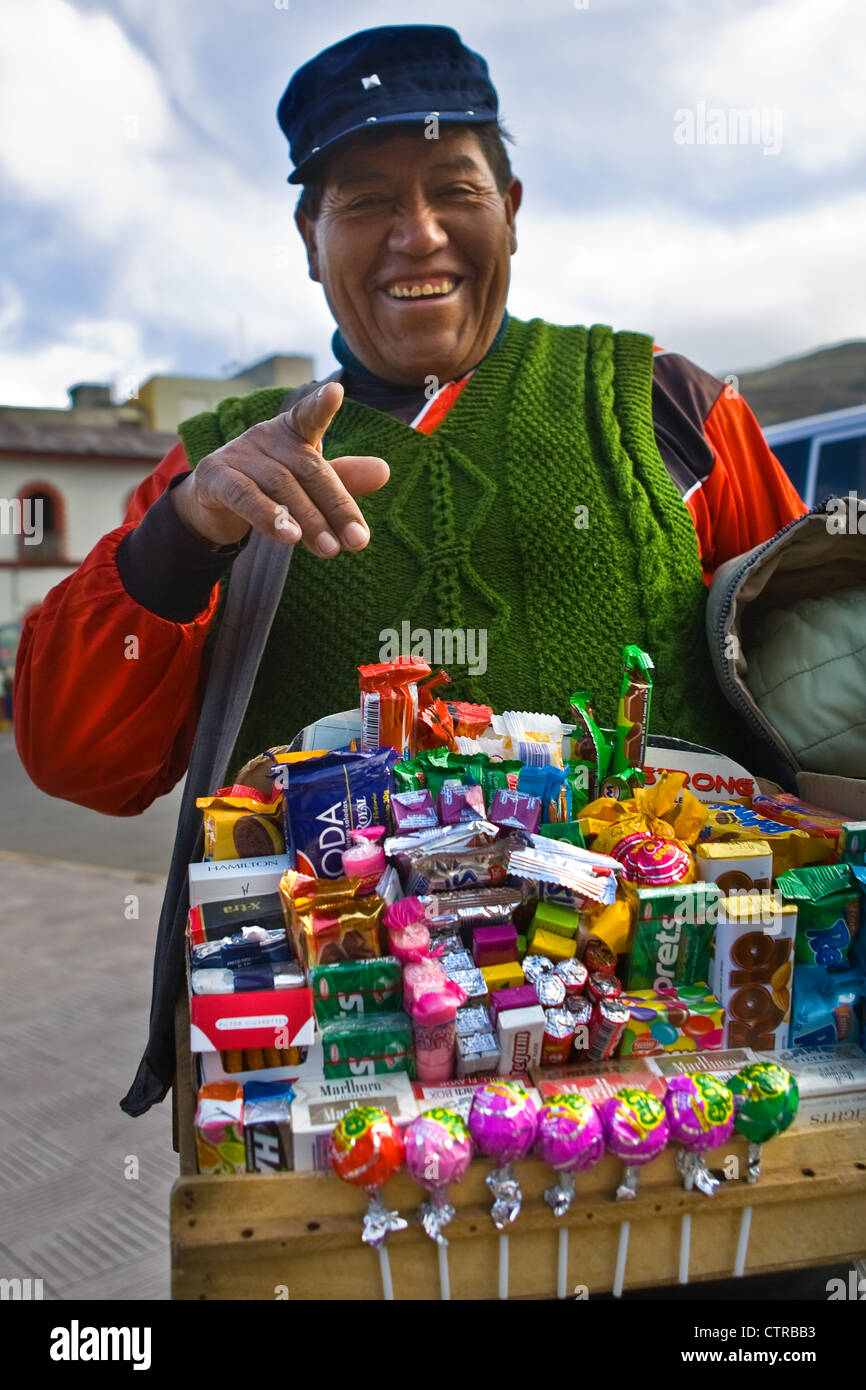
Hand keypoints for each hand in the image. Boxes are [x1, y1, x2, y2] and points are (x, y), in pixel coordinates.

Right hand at [170, 381, 388, 555]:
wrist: (213, 506)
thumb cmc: (270, 489)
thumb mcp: (309, 487)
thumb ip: (343, 481)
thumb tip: (384, 471)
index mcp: (292, 433)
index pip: (309, 416)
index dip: (321, 405)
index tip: (335, 392)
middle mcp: (265, 437)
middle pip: (308, 469)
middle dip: (336, 507)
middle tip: (357, 542)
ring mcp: (238, 454)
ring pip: (281, 486)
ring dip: (309, 520)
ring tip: (330, 550)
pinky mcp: (214, 478)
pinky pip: (244, 496)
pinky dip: (267, 515)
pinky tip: (288, 536)